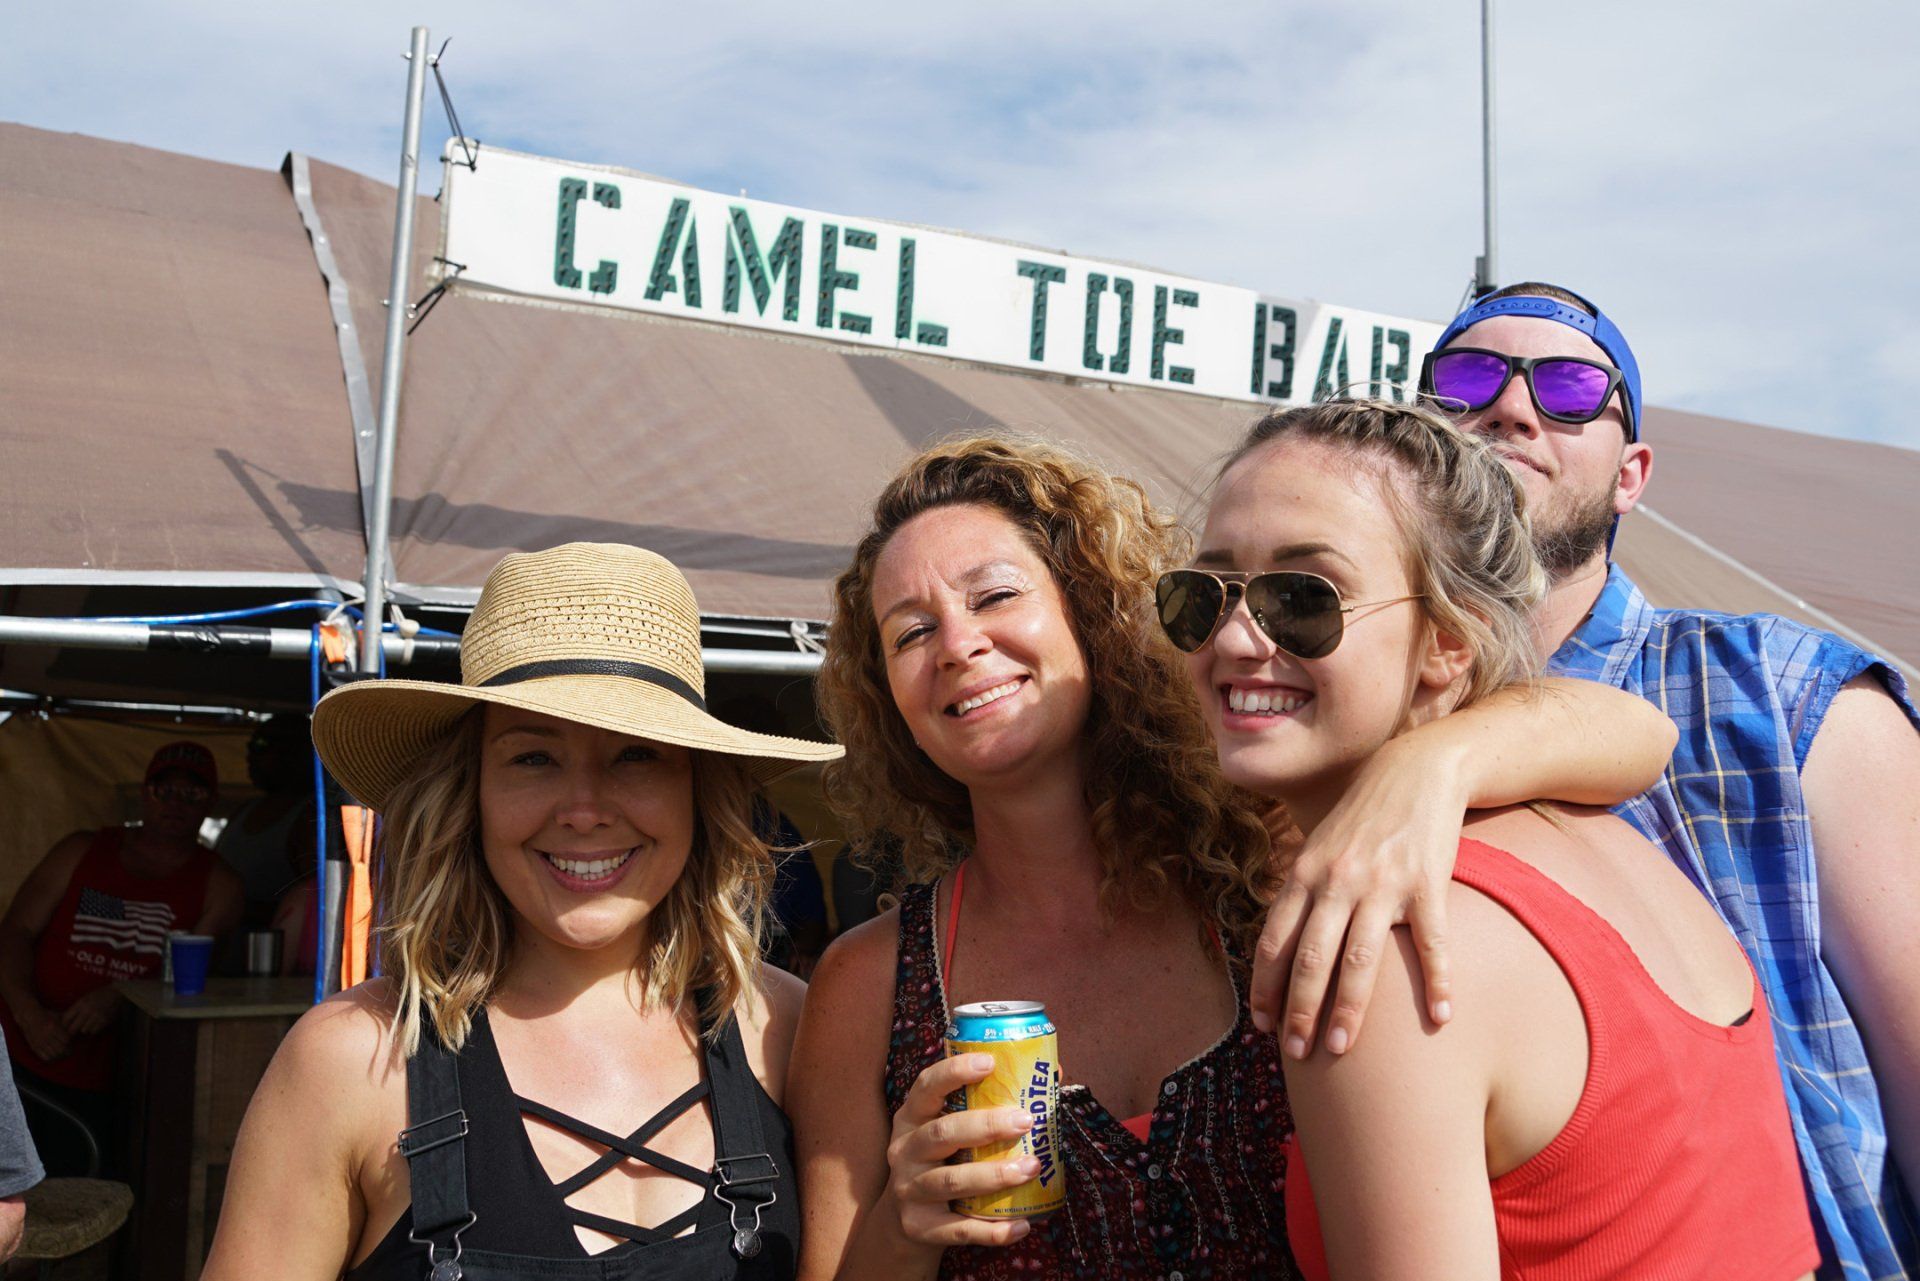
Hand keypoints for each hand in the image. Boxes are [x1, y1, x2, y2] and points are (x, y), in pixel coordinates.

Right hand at [17, 1003, 71, 1061]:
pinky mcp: (34, 1047)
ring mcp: (39, 1042)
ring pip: (53, 1054)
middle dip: (67, 1052)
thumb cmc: (47, 1015)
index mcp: (53, 1026)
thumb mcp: (58, 1016)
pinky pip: (44, 1057)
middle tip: (70, 1051)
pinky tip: (54, 1055)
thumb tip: (80, 1028)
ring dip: (60, 1056)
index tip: (73, 1044)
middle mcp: (46, 1035)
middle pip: (60, 1049)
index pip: (66, 1040)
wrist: (29, 1016)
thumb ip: (68, 1022)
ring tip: (63, 1054)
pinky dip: (51, 1058)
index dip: (71, 1043)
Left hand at [60, 985, 122, 1036]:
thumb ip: (75, 1009)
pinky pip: (94, 1031)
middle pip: (73, 1028)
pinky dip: (93, 1029)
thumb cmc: (98, 995)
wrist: (116, 993)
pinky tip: (96, 1023)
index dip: (63, 1024)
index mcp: (81, 1003)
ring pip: (84, 1030)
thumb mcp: (84, 998)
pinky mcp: (104, 1021)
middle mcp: (88, 1010)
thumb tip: (62, 1020)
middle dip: (72, 1030)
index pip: (66, 1019)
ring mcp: (96, 1016)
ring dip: (84, 1029)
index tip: (64, 1026)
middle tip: (73, 1029)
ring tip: (88, 1023)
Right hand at [883, 1053, 1039, 1249]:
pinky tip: (1022, 1225)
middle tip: (1026, 1121)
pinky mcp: (919, 1227)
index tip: (989, 1063)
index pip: (926, 1087)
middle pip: (942, 1133)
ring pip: (952, 1182)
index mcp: (911, 1118)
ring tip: (1032, 1168)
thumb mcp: (948, 1129)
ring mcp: (909, 1190)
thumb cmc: (942, 1162)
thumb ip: (988, 1105)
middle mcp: (904, 1151)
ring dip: (994, 1175)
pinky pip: (960, 1230)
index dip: (954, 1072)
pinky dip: (993, 1230)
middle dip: (986, 1126)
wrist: (905, 1222)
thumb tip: (1053, 1074)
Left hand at [1250, 736, 1461, 1057]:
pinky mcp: (1427, 884)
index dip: (1266, 986)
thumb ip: (1301, 892)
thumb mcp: (1319, 847)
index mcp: (1304, 874)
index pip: (1275, 941)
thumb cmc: (1363, 817)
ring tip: (1339, 1049)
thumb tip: (1282, 944)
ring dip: (1348, 1010)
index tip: (1262, 1026)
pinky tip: (1440, 1016)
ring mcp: (1382, 884)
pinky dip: (1436, 982)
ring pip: (1359, 959)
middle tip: (1297, 1054)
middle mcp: (1337, 881)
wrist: (1417, 771)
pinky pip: (1432, 943)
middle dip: (1299, 1011)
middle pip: (1311, 958)